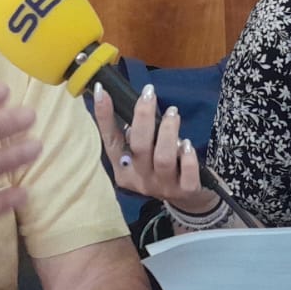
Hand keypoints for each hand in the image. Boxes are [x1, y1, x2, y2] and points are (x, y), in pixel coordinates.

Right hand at [91, 82, 217, 213]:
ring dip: (168, 132)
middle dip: (143, 116)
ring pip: (162, 158)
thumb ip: (137, 134)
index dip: (104, 116)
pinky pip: (187, 173)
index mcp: (123, 168)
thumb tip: (134, 101)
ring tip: (173, 114)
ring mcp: (163, 187)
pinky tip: (188, 145)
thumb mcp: (144, 153)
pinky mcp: (185, 191)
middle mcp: (140, 179)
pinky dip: (187, 157)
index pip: (110, 140)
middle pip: (138, 146)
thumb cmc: (161, 167)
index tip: (102, 90)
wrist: (187, 199)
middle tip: (149, 94)